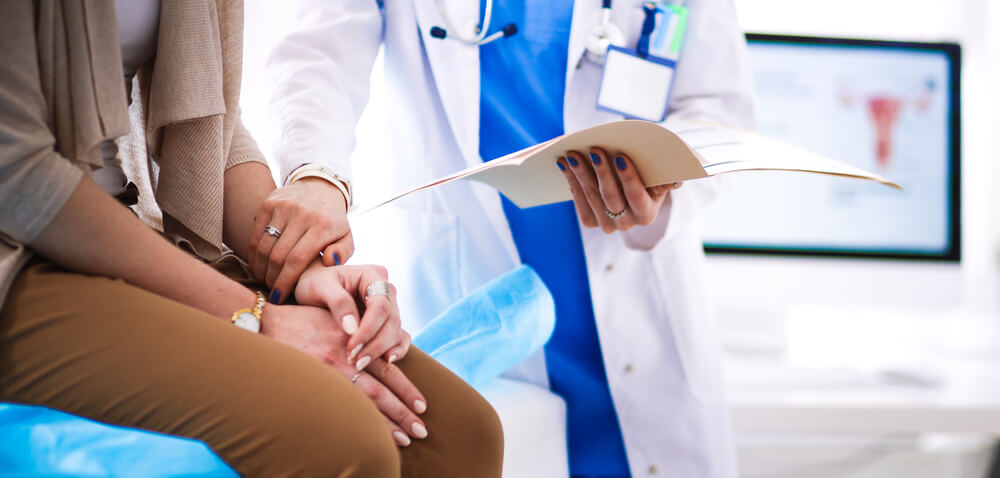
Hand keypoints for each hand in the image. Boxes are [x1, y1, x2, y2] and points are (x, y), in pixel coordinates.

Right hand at [249, 178, 353, 303]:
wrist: (320, 188)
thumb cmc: (333, 221)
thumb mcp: (347, 236)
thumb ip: (343, 252)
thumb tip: (330, 261)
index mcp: (323, 225)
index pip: (297, 260)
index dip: (285, 282)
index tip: (279, 297)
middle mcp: (302, 214)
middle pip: (277, 256)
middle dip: (272, 279)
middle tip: (272, 290)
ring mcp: (283, 206)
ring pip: (264, 246)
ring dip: (261, 268)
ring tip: (264, 280)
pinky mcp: (269, 203)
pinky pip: (256, 234)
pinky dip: (254, 254)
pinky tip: (258, 265)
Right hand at [260, 303, 426, 445]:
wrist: (265, 322)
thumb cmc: (300, 321)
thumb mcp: (335, 320)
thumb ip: (356, 336)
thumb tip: (380, 356)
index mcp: (356, 340)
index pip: (388, 369)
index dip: (407, 389)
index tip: (422, 406)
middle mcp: (347, 355)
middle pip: (383, 388)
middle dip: (404, 411)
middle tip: (422, 430)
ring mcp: (329, 368)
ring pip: (367, 400)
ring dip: (387, 421)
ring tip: (405, 439)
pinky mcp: (313, 377)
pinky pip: (341, 404)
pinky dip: (358, 420)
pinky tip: (369, 436)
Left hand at [295, 263, 410, 371]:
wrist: (311, 290)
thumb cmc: (313, 283)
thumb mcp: (319, 287)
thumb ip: (338, 302)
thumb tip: (352, 328)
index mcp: (373, 275)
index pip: (380, 305)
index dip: (369, 328)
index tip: (352, 346)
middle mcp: (386, 290)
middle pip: (392, 320)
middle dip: (375, 344)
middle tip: (356, 362)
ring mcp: (389, 306)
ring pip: (396, 331)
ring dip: (381, 350)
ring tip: (360, 365)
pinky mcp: (386, 322)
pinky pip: (399, 337)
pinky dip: (396, 350)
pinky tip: (387, 361)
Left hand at [557, 147, 682, 232]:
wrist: (633, 187)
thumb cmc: (649, 175)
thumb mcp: (661, 174)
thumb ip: (669, 176)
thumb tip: (676, 180)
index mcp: (647, 214)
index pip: (637, 196)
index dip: (629, 176)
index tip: (620, 156)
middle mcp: (628, 224)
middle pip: (611, 197)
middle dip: (601, 171)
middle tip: (593, 149)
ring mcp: (608, 225)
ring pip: (592, 198)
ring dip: (581, 174)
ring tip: (573, 153)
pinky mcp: (591, 221)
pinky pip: (579, 202)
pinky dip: (572, 181)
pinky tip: (565, 164)